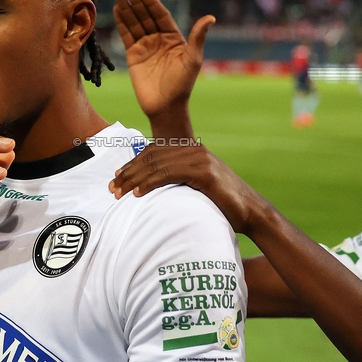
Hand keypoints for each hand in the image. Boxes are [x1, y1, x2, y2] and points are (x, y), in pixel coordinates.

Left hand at [109, 143, 264, 234]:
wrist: (250, 212)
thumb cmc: (221, 204)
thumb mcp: (195, 186)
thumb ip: (178, 179)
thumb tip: (151, 185)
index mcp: (191, 149)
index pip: (153, 151)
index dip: (132, 164)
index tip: (116, 178)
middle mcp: (194, 149)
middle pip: (151, 156)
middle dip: (128, 172)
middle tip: (111, 188)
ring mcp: (200, 158)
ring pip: (157, 164)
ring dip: (134, 178)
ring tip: (119, 193)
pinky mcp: (204, 172)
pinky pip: (169, 174)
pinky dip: (150, 183)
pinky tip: (138, 193)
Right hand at [113, 0, 214, 120]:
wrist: (165, 106)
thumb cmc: (182, 85)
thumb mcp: (193, 59)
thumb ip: (198, 38)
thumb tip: (211, 18)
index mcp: (174, 37)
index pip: (161, 15)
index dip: (152, 2)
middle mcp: (159, 39)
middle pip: (146, 16)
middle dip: (137, 2)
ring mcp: (145, 46)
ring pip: (134, 23)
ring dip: (127, 8)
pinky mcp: (133, 55)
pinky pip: (126, 35)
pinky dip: (121, 23)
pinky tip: (116, 10)